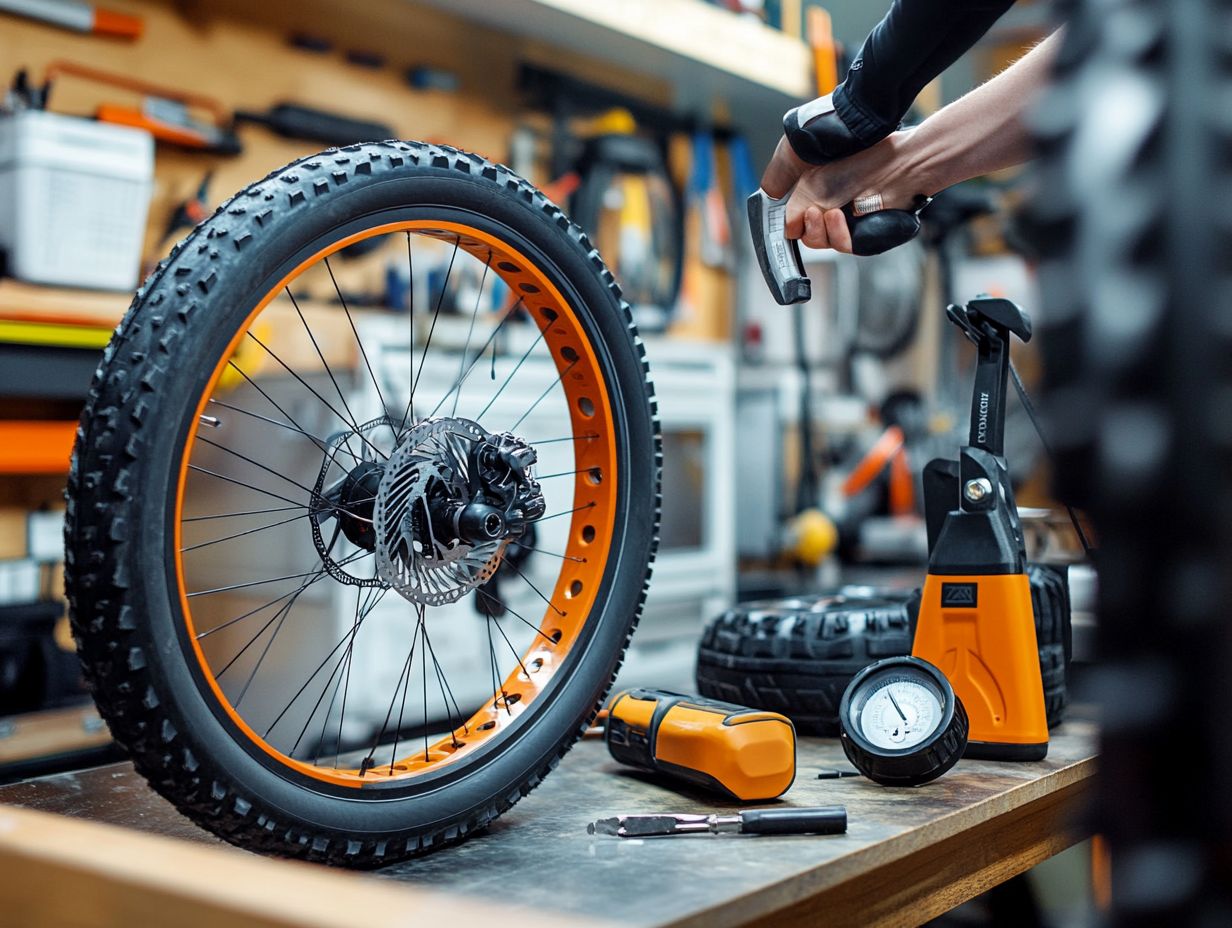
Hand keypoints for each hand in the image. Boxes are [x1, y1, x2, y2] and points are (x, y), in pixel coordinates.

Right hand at [760, 130, 928, 253]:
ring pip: (823, 242)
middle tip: (811, 212)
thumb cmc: (861, 160)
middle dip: (806, 226)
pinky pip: (844, 246)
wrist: (897, 164)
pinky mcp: (864, 235)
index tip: (788, 222)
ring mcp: (848, 224)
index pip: (796, 221)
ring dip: (819, 230)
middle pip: (808, 235)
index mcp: (817, 195)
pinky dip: (836, 233)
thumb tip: (787, 230)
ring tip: (826, 212)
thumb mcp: (813, 181)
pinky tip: (837, 216)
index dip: (790, 224)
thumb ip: (795, 207)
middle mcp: (831, 210)